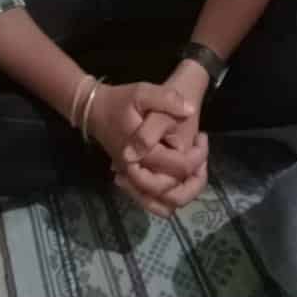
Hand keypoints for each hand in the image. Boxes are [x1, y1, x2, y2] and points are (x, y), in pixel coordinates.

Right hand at [114, 64, 209, 217]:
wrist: (94, 111)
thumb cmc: (119, 102)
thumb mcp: (142, 92)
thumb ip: (166, 99)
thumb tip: (191, 111)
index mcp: (142, 153)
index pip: (178, 167)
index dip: (198, 156)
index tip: (201, 137)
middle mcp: (136, 173)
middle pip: (172, 193)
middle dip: (193, 179)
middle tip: (200, 158)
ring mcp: (132, 180)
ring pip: (161, 204)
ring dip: (182, 193)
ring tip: (194, 172)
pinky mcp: (131, 181)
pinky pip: (149, 202)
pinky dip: (165, 201)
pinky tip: (178, 183)